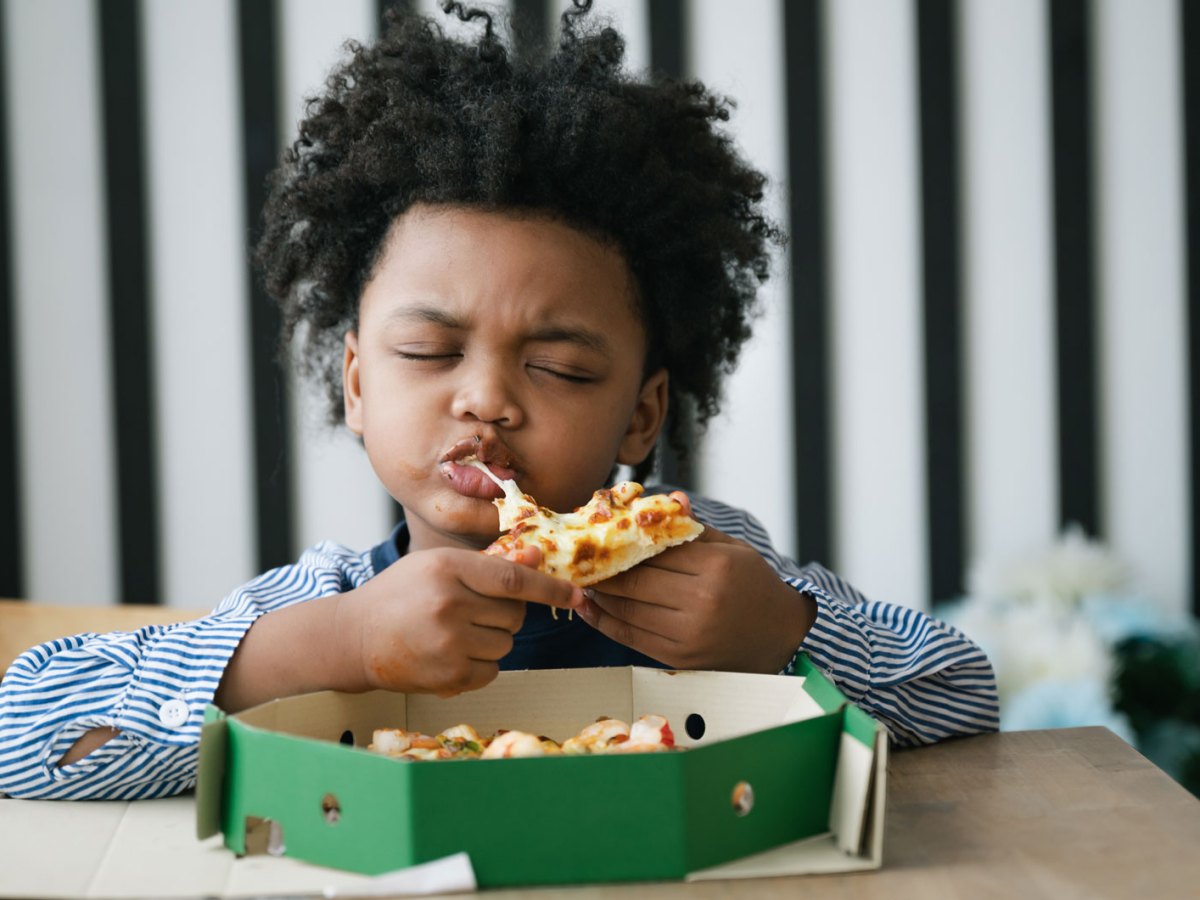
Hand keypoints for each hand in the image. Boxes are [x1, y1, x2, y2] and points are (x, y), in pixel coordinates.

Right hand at [343, 546, 581, 695]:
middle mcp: (449, 605)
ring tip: (458, 632)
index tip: (577, 593)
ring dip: (492, 640)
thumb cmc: (402, 594)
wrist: (355, 636)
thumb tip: (538, 557)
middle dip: (505, 614)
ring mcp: (448, 644)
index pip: (514, 578)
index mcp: (448, 569)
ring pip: (506, 644)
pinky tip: (451, 653)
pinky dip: (480, 665)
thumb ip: (489, 564)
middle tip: (474, 611)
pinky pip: (492, 671)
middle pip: (515, 615)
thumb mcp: (439, 566)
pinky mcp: (447, 676)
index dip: (551, 587)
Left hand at [576, 497, 814, 672]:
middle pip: (635, 583)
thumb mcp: (733, 548)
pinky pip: (632, 638)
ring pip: (627, 611)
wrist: (781, 636)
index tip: (598, 539)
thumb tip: (670, 499)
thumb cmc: (754, 585)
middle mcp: (702, 602)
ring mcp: (689, 634)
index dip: (621, 546)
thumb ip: (695, 529)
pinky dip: (605, 623)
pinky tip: (590, 610)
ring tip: (580, 582)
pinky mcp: (680, 659)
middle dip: (601, 572)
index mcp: (716, 567)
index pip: (654, 552)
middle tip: (580, 560)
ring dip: (598, 597)